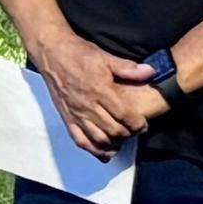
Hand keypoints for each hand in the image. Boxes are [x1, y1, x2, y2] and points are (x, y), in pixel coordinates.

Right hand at [28, 28, 167, 155]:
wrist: (52, 52)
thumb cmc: (79, 53)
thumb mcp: (105, 56)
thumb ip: (127, 68)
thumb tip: (150, 72)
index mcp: (100, 89)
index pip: (124, 115)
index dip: (138, 124)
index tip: (143, 124)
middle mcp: (88, 105)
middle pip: (114, 131)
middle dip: (129, 134)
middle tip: (134, 130)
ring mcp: (76, 114)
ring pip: (99, 139)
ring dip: (114, 143)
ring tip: (121, 138)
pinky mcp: (67, 118)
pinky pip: (81, 140)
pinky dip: (94, 150)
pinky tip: (104, 151)